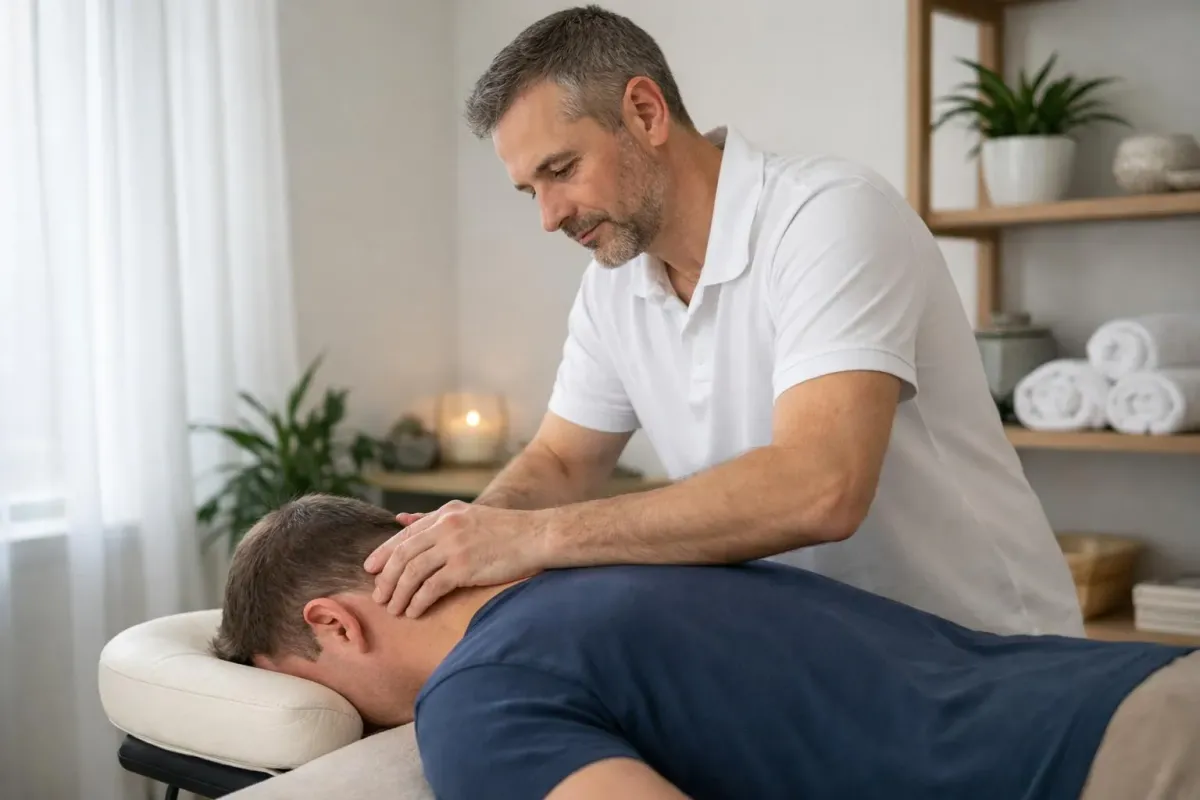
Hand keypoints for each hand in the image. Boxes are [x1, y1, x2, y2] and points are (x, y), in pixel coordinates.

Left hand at [363, 501, 551, 617]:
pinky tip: (414, 612)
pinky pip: (430, 588)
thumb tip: (401, 518)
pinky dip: (418, 601)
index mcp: (446, 513)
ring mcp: (454, 546)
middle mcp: (445, 527)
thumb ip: (437, 520)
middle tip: (378, 596)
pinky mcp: (464, 567)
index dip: (384, 553)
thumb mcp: (469, 516)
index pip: (405, 535)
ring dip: (398, 594)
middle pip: (403, 555)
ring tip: (394, 609)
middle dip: (386, 578)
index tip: (371, 569)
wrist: (537, 536)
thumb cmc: (507, 531)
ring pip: (412, 573)